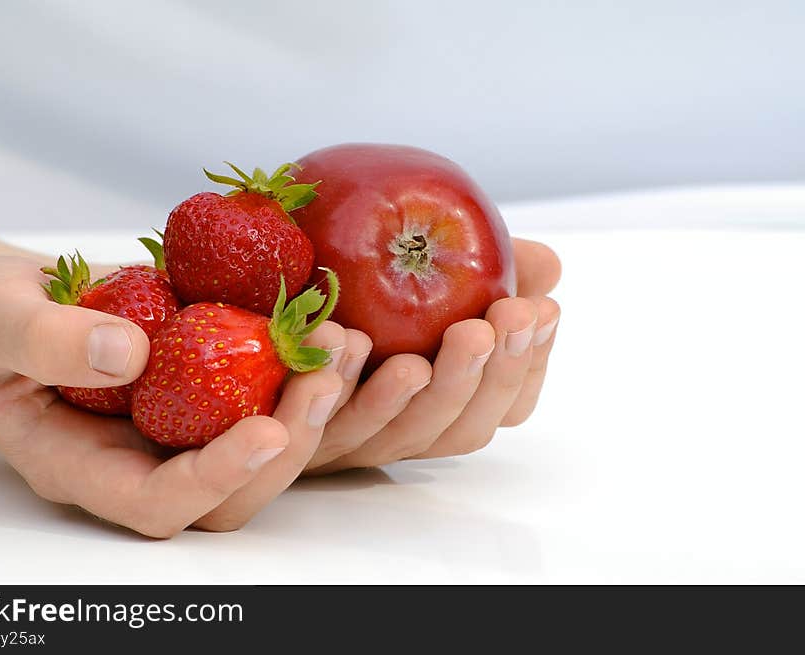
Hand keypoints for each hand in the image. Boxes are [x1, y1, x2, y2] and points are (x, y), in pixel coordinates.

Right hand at [0, 256, 345, 536]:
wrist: (13, 307)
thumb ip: (46, 341)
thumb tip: (128, 354)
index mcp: (84, 465)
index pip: (159, 502)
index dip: (216, 478)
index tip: (265, 431)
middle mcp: (143, 459)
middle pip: (230, 493)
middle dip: (288, 443)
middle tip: (322, 379)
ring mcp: (179, 429)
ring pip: (261, 447)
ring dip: (311, 406)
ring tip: (340, 343)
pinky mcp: (206, 392)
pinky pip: (264, 396)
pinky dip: (303, 367)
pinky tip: (327, 322)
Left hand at [306, 237, 561, 472]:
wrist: (261, 292)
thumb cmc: (355, 282)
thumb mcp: (426, 270)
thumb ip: (489, 271)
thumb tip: (549, 267)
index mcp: (441, 399)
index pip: (504, 404)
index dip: (528, 364)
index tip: (543, 309)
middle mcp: (403, 426)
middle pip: (460, 427)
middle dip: (490, 375)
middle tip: (505, 317)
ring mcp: (351, 436)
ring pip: (398, 435)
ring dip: (422, 393)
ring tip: (435, 351)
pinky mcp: (297, 433)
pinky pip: (319, 423)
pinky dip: (338, 382)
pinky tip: (344, 337)